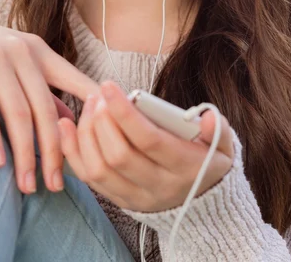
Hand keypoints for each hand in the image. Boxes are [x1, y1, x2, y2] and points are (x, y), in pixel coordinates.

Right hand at [0, 9, 98, 194]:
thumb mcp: (19, 62)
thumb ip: (44, 90)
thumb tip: (70, 122)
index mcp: (40, 52)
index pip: (77, 80)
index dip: (97, 109)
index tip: (111, 140)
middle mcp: (22, 52)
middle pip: (47, 108)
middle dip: (55, 151)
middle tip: (56, 185)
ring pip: (19, 113)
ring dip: (24, 155)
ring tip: (27, 185)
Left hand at [58, 81, 233, 211]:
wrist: (201, 204)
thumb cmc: (208, 163)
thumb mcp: (223, 146)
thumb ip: (218, 129)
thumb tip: (206, 118)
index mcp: (184, 168)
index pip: (148, 140)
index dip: (125, 112)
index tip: (109, 86)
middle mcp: (158, 186)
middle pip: (119, 155)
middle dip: (102, 120)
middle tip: (98, 94)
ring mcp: (136, 197)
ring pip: (99, 169)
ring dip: (86, 133)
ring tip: (88, 105)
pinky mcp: (119, 201)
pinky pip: (89, 179)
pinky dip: (73, 153)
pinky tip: (67, 127)